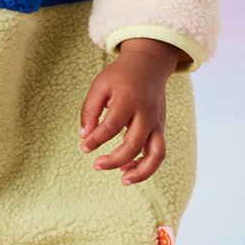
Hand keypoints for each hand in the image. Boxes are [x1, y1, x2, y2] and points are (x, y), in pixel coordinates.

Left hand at [78, 38, 181, 184]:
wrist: (148, 65)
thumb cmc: (120, 75)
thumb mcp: (100, 84)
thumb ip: (90, 110)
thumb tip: (84, 136)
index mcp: (128, 99)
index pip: (111, 126)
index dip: (96, 140)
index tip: (84, 147)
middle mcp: (146, 113)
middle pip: (133, 144)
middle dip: (114, 160)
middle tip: (96, 164)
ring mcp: (156, 122)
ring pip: (155, 155)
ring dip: (141, 172)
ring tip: (123, 180)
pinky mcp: (160, 128)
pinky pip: (159, 153)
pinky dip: (147, 166)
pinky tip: (129, 170)